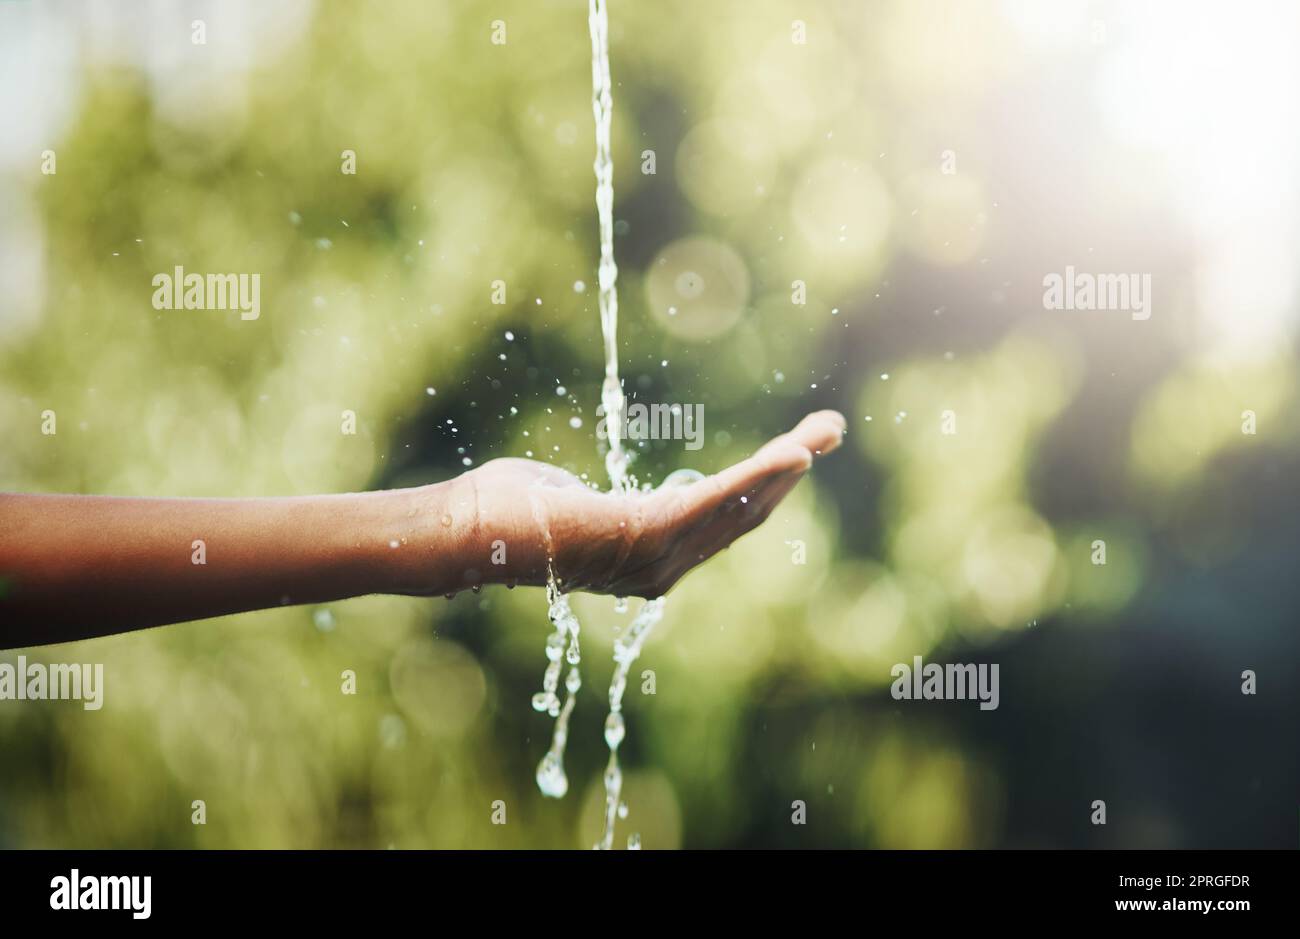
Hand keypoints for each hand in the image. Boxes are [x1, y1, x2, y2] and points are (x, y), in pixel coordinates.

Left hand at [459, 410, 845, 597]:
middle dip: (790, 472)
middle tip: (832, 431)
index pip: (720, 522)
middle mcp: (660, 570)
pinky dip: (754, 479)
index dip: (762, 488)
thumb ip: (599, 502)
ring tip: (824, 435)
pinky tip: (790, 455)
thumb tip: (586, 496)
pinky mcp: (643, 535)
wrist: (465, 530)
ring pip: (736, 509)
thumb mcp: (569, 501)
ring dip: (784, 469)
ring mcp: (653, 559)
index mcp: (647, 560)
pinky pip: (712, 503)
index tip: (797, 453)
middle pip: (742, 517)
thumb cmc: (504, 511)